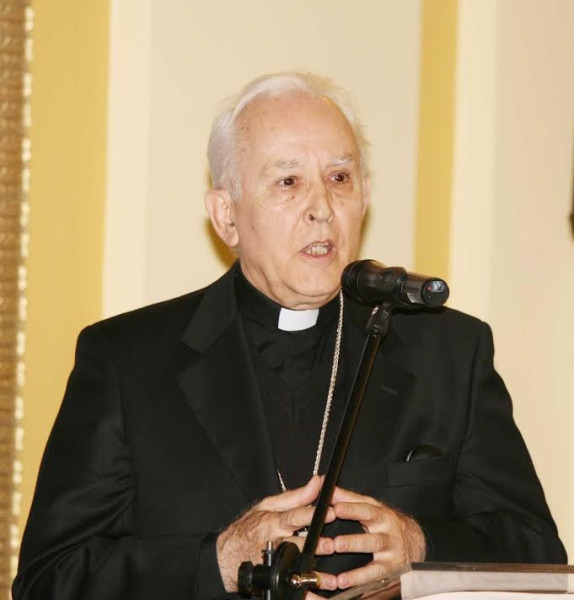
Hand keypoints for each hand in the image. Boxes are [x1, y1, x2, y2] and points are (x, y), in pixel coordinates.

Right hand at [216, 476, 335, 591]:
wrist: (226, 556)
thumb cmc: (249, 527)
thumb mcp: (268, 506)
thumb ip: (296, 496)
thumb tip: (317, 481)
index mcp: (273, 521)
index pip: (294, 515)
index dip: (312, 514)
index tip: (331, 512)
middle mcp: (274, 541)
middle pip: (297, 542)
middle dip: (315, 545)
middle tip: (332, 546)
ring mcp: (273, 561)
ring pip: (294, 567)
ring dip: (313, 575)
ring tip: (330, 580)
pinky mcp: (272, 577)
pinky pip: (289, 587)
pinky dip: (304, 594)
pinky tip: (316, 596)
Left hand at [331, 486, 425, 588]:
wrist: (414, 541)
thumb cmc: (385, 522)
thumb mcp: (371, 507)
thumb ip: (348, 499)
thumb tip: (328, 488)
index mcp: (381, 515)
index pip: (366, 510)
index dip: (351, 509)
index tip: (336, 508)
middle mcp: (388, 534)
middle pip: (371, 539)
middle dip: (354, 542)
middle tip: (336, 544)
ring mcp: (391, 554)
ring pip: (375, 561)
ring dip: (358, 567)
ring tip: (339, 571)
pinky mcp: (391, 571)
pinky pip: (375, 577)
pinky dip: (360, 580)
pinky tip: (344, 582)